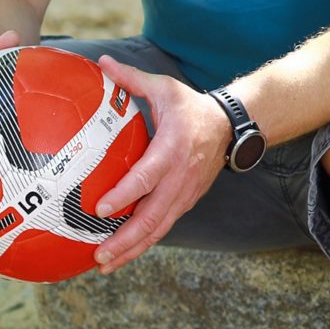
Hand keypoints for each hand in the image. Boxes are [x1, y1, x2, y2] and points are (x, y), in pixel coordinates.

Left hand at [83, 56, 231, 270]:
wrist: (230, 127)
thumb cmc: (191, 107)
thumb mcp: (165, 89)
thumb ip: (132, 79)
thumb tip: (101, 63)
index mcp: (171, 151)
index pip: (146, 178)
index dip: (125, 195)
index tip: (101, 209)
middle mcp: (179, 179)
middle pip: (152, 217)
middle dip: (125, 239)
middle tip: (99, 255)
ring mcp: (184, 195)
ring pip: (158, 229)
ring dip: (132, 249)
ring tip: (104, 265)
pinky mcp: (185, 202)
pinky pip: (162, 227)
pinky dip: (143, 244)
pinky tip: (121, 255)